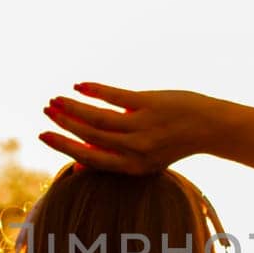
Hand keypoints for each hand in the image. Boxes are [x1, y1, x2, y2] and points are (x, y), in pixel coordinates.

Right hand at [39, 84, 219, 173]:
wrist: (210, 128)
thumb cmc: (173, 142)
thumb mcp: (145, 161)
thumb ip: (113, 161)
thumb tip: (78, 166)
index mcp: (133, 167)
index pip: (89, 158)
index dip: (63, 146)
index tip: (43, 134)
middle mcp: (136, 150)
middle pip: (89, 136)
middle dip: (64, 123)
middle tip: (46, 110)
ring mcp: (143, 127)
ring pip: (98, 118)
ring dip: (73, 107)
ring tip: (56, 99)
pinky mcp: (150, 105)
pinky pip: (115, 97)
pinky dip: (94, 90)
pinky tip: (79, 85)